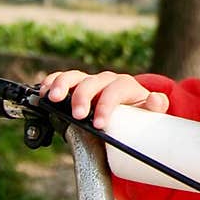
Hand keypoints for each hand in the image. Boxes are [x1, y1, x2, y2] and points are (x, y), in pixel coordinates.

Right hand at [37, 69, 168, 128]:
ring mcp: (89, 82)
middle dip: (82, 97)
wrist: (127, 113)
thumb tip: (155, 101)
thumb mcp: (149, 113)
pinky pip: (60, 78)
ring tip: (53, 99)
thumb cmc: (137, 114)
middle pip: (92, 82)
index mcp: (125, 86)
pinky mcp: (75, 86)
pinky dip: (51, 82)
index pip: (115, 90)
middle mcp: (106, 81)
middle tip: (77, 115)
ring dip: (62, 85)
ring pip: (74, 76)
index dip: (106, 105)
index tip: (99, 123)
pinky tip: (43, 92)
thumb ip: (155, 107)